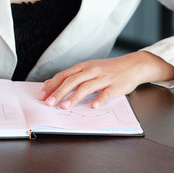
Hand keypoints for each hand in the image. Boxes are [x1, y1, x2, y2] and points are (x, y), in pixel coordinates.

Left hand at [36, 51, 173, 108]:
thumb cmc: (108, 69)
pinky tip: (93, 106)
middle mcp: (91, 71)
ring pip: (86, 87)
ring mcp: (103, 78)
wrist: (132, 65)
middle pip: (71, 81)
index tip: (41, 96)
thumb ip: (71, 76)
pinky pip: (106, 93)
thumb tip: (50, 83)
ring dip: (74, 97)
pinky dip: (100, 100)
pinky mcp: (115, 86)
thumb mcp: (88, 69)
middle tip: (49, 103)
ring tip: (64, 107)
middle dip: (58, 93)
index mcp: (83, 67)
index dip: (51, 86)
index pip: (63, 76)